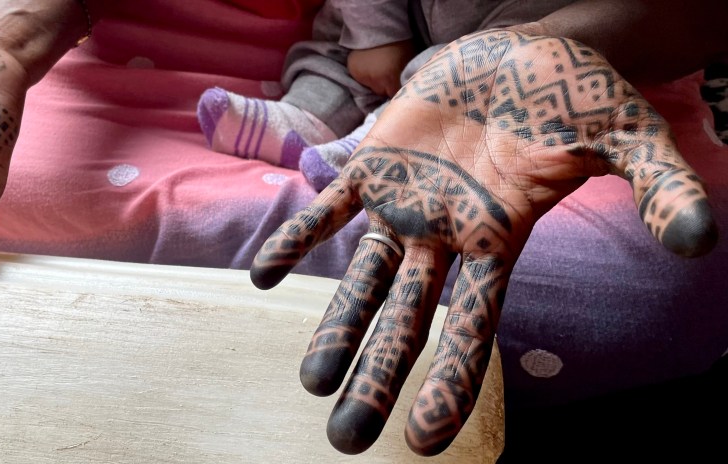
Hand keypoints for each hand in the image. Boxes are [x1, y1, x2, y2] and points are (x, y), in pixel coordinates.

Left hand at [252, 29, 717, 455]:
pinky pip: (330, 204)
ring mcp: (406, 202)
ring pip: (364, 276)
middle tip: (345, 441)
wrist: (525, 48)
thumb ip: (659, 186)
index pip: (473, 327)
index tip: (423, 443)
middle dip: (377, 377)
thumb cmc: (577, 95)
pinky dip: (298, 234)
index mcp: (499, 241)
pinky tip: (263, 272)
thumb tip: (701, 239)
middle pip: (406, 320)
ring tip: (312, 384)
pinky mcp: (376, 161)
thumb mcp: (629, 135)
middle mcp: (446, 235)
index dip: (450, 383)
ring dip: (335, 326)